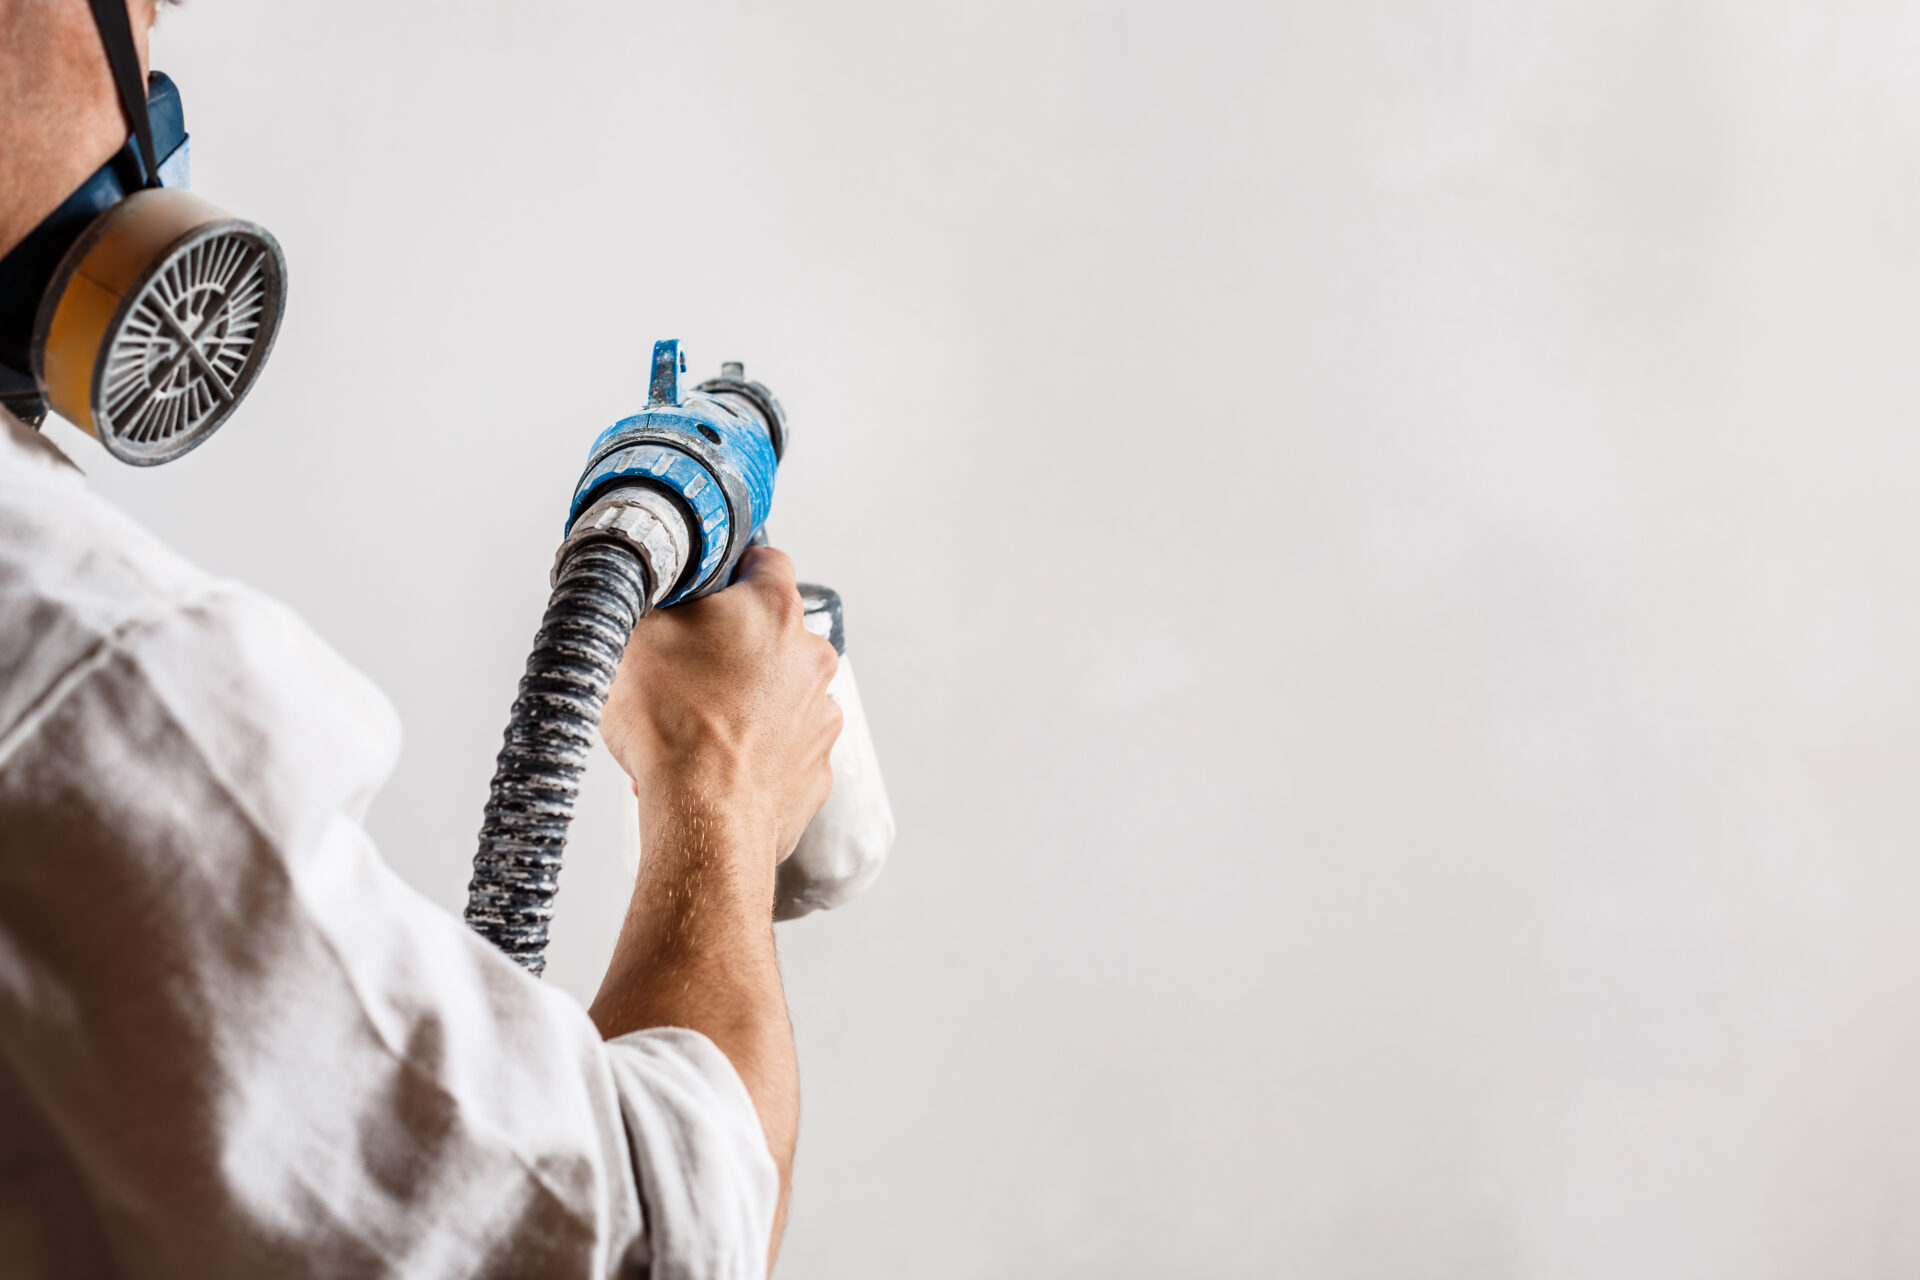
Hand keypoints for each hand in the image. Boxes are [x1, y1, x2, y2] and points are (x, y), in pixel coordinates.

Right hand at [600, 545, 841, 867]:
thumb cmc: (673, 726)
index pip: (764, 561)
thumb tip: (656, 592)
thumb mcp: (637, 635)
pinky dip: (756, 754)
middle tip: (685, 673)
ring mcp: (822, 716)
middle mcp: (812, 657)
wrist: (705, 817)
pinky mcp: (818, 769)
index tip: (707, 591)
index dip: (729, 572)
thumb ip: (657, 602)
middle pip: (772, 635)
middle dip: (732, 649)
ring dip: (746, 704)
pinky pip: (784, 749)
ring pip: (779, 695)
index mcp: (774, 609)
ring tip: (695, 731)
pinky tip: (716, 767)